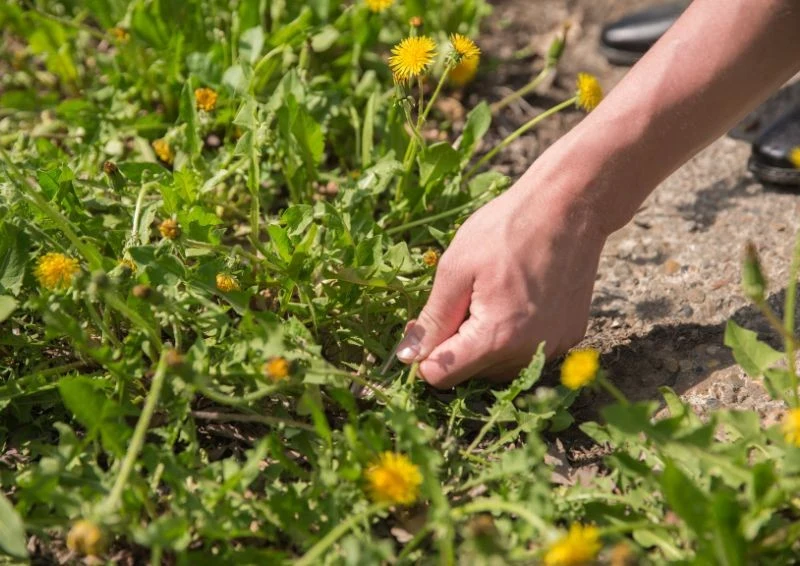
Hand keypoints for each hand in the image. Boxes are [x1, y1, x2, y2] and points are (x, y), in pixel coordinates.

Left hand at [396, 165, 606, 387]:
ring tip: (488, 298)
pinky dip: (512, 337)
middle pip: (471, 375)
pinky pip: (526, 352)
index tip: (425, 324)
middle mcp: (528, 353)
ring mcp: (553, 347)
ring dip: (484, 344)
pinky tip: (513, 300)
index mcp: (496, 338)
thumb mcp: (455, 269)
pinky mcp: (569, 337)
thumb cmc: (507, 229)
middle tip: (461, 300)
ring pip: (499, 367)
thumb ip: (432, 320)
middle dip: (456, 346)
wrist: (569, 207)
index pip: (441, 376)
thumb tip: (407, 357)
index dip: (424, 354)